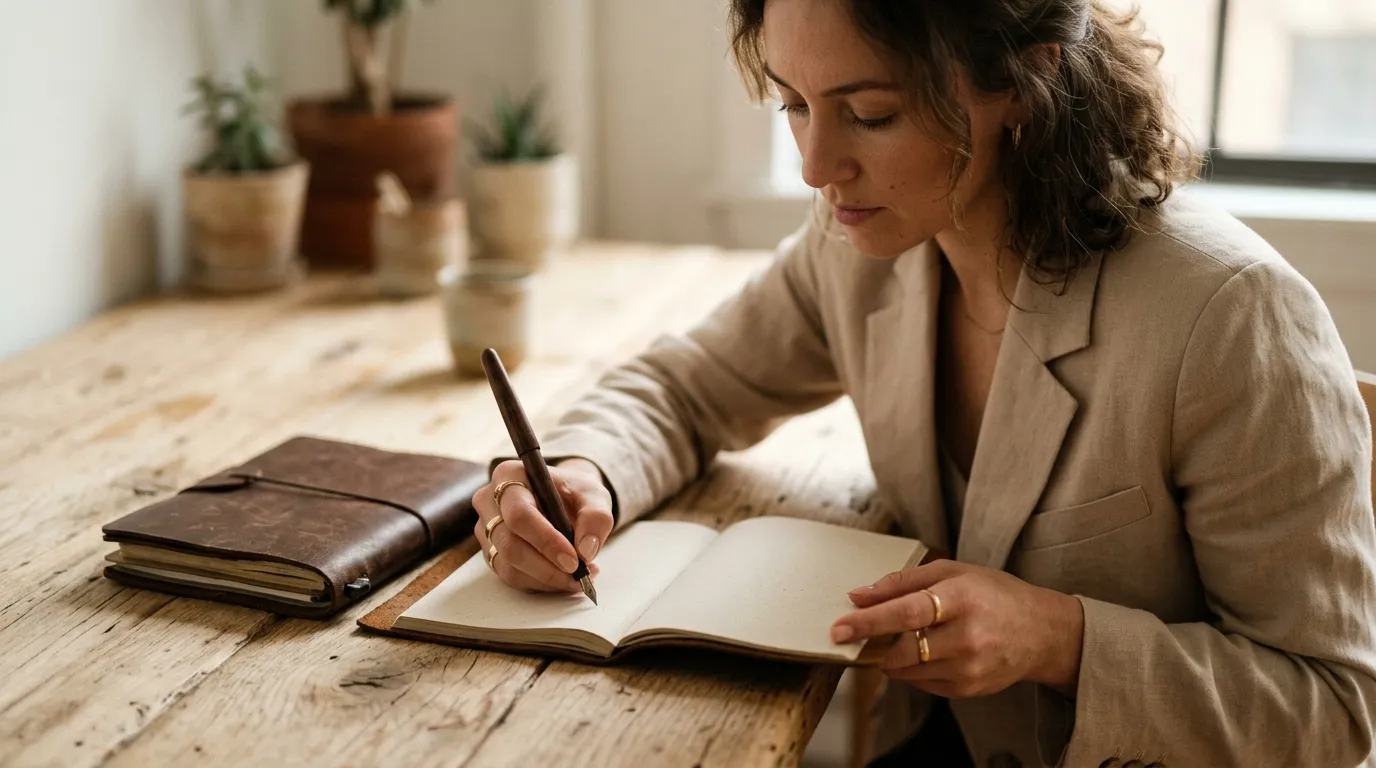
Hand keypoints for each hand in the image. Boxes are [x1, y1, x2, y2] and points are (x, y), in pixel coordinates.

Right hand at [472, 458, 611, 592]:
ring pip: (509, 565)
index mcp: (510, 476)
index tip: (574, 560)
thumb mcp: (594, 496)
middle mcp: (489, 501)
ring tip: (579, 578)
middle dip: (548, 567)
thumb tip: (586, 550)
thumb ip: (596, 518)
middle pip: (510, 544)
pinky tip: (563, 578)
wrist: (563, 499)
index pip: (520, 514)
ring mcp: (486, 528)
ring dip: (547, 579)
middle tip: (580, 575)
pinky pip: (511, 577)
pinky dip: (540, 583)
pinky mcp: (491, 552)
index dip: (546, 541)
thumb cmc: (574, 493)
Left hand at [830, 560, 1083, 697]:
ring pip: (907, 670)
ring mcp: (969, 668)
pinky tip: (927, 651)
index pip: (907, 613)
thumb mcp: (952, 572)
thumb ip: (901, 582)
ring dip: (890, 656)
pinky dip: (911, 668)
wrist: (1042, 633)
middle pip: (903, 649)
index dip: (869, 622)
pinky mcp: (968, 689)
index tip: (839, 628)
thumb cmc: (993, 594)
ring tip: (899, 637)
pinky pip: (921, 683)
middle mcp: (967, 637)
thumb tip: (858, 595)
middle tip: (854, 633)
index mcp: (962, 598)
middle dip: (872, 644)